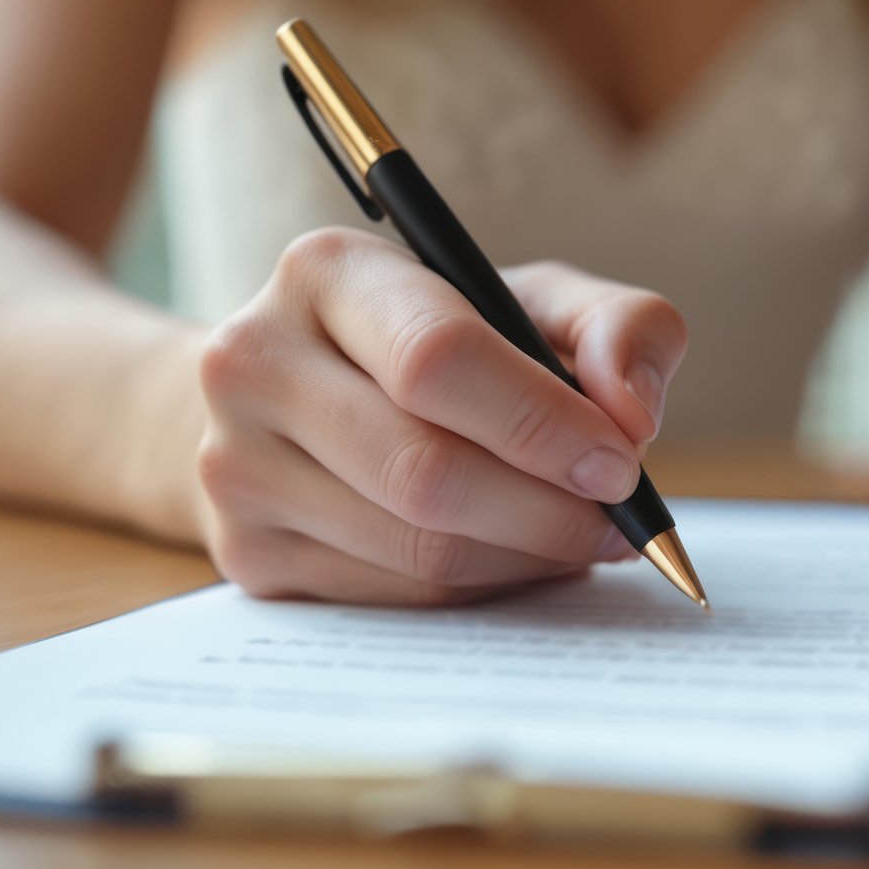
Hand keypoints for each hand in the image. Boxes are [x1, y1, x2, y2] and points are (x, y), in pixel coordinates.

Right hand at [193, 228, 686, 604]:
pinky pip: (395, 597)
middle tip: (617, 524)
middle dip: (547, 510)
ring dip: (525, 559)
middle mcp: (255, 361)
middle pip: (425, 471)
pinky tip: (514, 559)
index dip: (542, 422)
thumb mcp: (531, 300)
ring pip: (414, 548)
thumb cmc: (435, 339)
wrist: (289, 395)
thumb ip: (617, 326)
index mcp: (327, 272)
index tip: (621, 462)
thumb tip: (632, 412)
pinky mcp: (246, 553)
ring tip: (578, 538)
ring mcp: (236, 465)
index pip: (437, 359)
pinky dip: (480, 589)